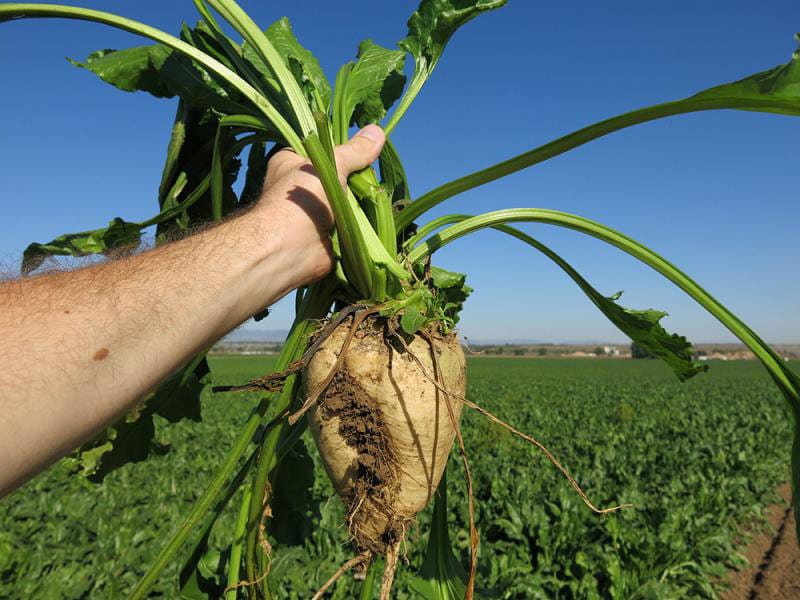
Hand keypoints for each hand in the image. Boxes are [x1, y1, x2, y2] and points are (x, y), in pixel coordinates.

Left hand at [252, 124, 385, 287]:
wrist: (290, 249)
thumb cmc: (301, 200)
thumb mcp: (330, 165)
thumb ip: (355, 151)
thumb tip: (377, 130)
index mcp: (291, 163)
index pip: (321, 149)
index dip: (343, 150)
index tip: (364, 150)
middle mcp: (301, 187)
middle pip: (339, 176)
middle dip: (357, 179)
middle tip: (373, 175)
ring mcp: (314, 212)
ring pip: (347, 201)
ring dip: (362, 202)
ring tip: (378, 196)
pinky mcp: (328, 234)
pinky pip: (351, 224)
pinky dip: (363, 223)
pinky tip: (377, 216)